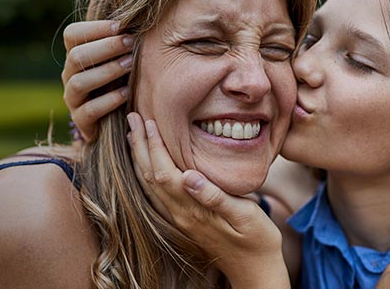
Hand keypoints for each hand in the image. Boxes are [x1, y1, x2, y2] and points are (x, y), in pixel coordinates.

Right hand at [62, 20, 135, 141]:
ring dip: (107, 71)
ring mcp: (72, 98)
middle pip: (76, 56)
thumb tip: (144, 13)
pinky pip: (89, 110)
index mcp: (76, 55)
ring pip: (80, 82)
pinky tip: (126, 93)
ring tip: (130, 65)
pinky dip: (108, 100)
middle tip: (131, 43)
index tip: (121, 26)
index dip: (94, 28)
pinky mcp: (80, 121)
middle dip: (105, 47)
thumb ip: (124, 40)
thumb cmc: (123, 80)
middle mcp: (69, 75)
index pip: (72, 34)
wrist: (117, 121)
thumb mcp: (122, 57)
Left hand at [126, 112, 285, 286]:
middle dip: (140, 145)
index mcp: (193, 210)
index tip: (149, 121)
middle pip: (150, 176)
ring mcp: (179, 219)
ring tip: (134, 134)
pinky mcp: (183, 221)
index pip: (164, 172)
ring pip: (149, 185)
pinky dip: (147, 173)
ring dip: (140, 158)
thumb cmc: (257, 241)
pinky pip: (156, 194)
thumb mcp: (246, 216)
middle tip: (132, 118)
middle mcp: (180, 215)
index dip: (155, 146)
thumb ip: (216, 197)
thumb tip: (189, 176)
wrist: (255, 271)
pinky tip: (147, 163)